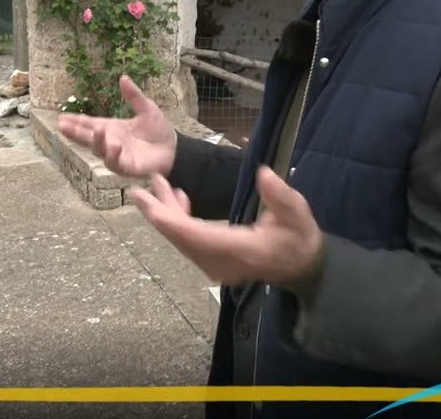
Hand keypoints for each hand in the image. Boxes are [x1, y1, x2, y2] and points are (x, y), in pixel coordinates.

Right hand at [57, 75, 177, 177]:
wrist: (175, 149)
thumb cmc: (159, 130)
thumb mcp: (146, 108)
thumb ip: (133, 95)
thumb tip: (123, 77)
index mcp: (112, 128)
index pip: (89, 124)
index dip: (75, 121)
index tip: (61, 117)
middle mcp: (110, 141)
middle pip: (87, 137)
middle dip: (74, 132)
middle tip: (62, 126)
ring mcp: (116, 155)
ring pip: (99, 150)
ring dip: (96, 141)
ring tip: (96, 131)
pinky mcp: (126, 167)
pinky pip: (115, 162)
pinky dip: (112, 154)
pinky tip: (113, 145)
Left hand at [127, 165, 323, 286]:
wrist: (302, 266)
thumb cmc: (299, 237)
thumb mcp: (298, 213)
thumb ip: (281, 195)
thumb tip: (263, 174)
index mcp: (240, 249)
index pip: (196, 236)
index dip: (170, 220)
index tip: (149, 203)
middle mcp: (222, 262)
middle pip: (181, 239)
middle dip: (158, 214)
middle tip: (138, 191)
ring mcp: (216, 266)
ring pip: (182, 241)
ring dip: (166, 215)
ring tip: (154, 187)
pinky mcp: (214, 264)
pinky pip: (189, 243)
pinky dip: (179, 222)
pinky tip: (179, 199)